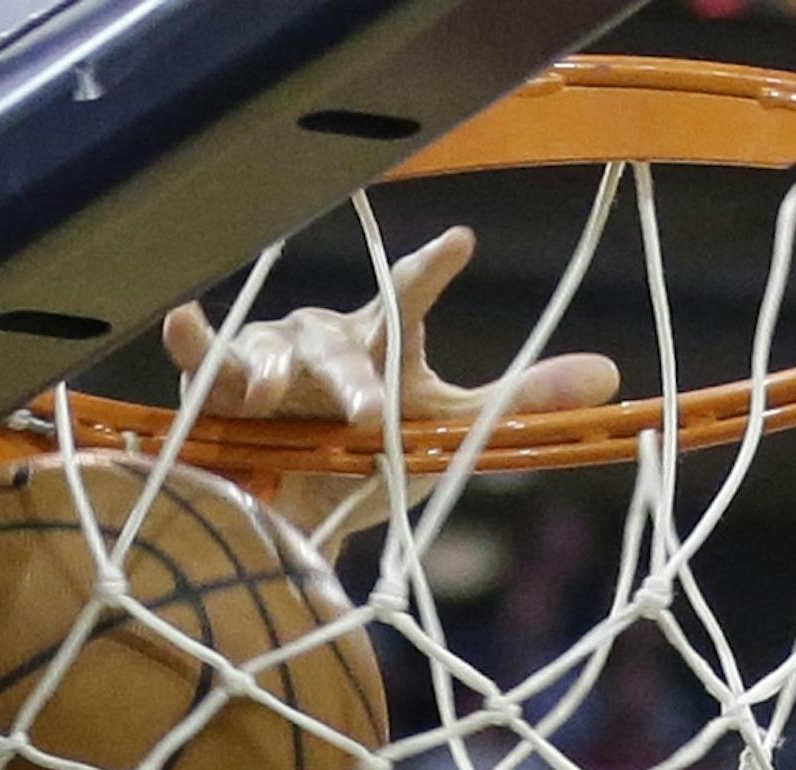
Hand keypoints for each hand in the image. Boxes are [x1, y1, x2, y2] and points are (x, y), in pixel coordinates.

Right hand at [162, 225, 617, 530]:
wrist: (307, 500)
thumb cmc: (378, 448)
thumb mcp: (450, 425)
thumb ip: (520, 399)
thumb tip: (614, 374)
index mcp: (382, 342)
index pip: (409, 298)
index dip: (432, 272)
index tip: (461, 243)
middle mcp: (326, 340)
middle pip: (339, 348)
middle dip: (349, 380)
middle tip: (366, 414)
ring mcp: (269, 357)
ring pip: (269, 353)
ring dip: (266, 370)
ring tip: (266, 394)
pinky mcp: (216, 384)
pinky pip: (202, 358)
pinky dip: (191, 343)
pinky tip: (181, 323)